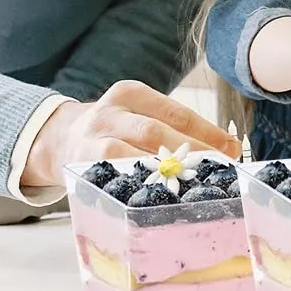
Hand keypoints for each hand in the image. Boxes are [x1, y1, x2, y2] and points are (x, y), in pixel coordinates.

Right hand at [22, 81, 240, 187]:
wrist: (59, 138)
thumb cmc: (118, 129)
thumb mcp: (141, 115)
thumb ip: (177, 127)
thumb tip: (230, 148)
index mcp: (130, 93)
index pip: (176, 112)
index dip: (206, 131)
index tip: (231, 147)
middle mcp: (109, 113)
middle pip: (155, 133)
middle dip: (190, 153)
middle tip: (219, 169)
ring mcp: (90, 140)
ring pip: (131, 157)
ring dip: (165, 174)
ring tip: (193, 184)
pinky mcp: (79, 166)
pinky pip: (112, 178)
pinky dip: (138, 188)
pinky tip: (160, 198)